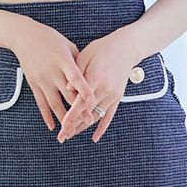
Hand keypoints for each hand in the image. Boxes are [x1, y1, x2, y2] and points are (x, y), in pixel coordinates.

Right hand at [9, 19, 96, 133]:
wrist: (24, 36)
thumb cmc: (50, 39)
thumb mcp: (67, 45)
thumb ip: (79, 62)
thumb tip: (91, 77)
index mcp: (63, 60)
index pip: (76, 78)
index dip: (85, 91)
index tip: (93, 102)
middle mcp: (52, 72)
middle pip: (67, 95)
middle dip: (78, 110)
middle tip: (88, 122)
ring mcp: (42, 79)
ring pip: (54, 104)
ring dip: (63, 118)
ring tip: (71, 131)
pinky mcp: (33, 84)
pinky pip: (41, 103)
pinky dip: (46, 116)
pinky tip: (52, 126)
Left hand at [58, 29, 140, 143]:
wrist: (125, 48)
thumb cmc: (102, 49)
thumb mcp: (86, 55)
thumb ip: (76, 73)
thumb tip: (66, 89)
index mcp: (95, 78)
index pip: (81, 101)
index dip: (72, 115)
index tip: (63, 126)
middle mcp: (105, 89)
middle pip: (87, 112)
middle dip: (74, 126)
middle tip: (61, 137)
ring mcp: (112, 94)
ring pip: (96, 116)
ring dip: (83, 127)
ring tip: (71, 135)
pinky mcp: (117, 97)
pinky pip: (109, 115)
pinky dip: (102, 128)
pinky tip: (94, 137)